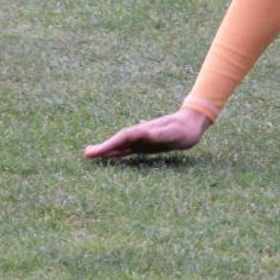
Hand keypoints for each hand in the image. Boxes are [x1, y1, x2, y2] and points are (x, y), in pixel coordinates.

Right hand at [84, 107, 211, 159]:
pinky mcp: (148, 144)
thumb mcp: (175, 131)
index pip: (121, 139)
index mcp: (144, 132)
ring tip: (93, 156)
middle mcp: (141, 135)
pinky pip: (130, 149)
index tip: (93, 152)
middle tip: (86, 155)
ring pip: (122, 146)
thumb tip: (146, 133)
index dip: (107, 146)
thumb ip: (161, 133)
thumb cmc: (185, 128)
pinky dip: (119, 152)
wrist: (194, 122)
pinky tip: (113, 156)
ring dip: (108, 150)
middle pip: (118, 142)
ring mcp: (144, 139)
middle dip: (103, 148)